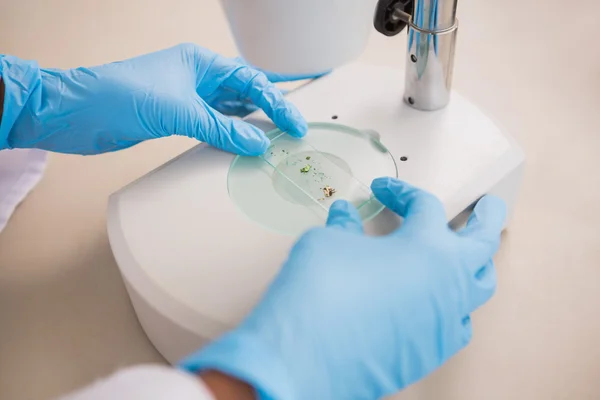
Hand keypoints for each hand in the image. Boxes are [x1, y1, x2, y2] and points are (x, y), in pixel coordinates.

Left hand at [0, 44, 312, 154]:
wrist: (75, 113)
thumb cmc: (117, 95)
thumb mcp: (177, 112)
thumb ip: (221, 129)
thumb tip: (258, 143)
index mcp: (200, 62)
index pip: (251, 81)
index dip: (277, 102)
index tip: (295, 123)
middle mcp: (198, 77)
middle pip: (246, 92)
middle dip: (272, 108)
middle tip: (295, 128)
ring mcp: (188, 98)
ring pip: (232, 110)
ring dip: (254, 124)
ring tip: (278, 138)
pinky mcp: (178, 118)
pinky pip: (215, 126)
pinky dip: (232, 135)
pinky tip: (245, 145)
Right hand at [181, 178, 505, 399]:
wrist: (307, 354)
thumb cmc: (320, 290)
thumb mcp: (328, 242)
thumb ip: (345, 227)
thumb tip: (345, 217)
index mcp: (427, 246)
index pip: (425, 205)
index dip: (401, 192)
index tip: (384, 190)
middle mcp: (448, 281)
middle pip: (484, 240)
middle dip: (488, 216)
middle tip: (487, 204)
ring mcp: (446, 319)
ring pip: (480, 286)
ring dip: (474, 264)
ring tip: (466, 255)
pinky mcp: (434, 350)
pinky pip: (457, 323)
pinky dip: (452, 306)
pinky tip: (435, 302)